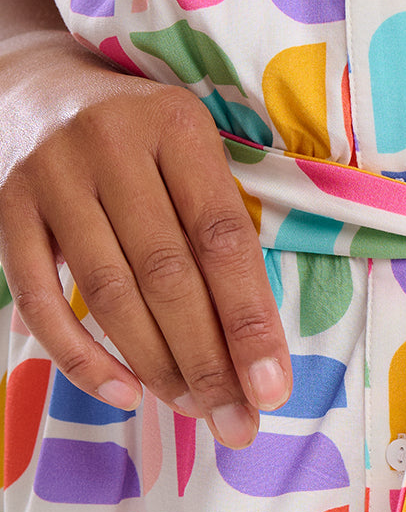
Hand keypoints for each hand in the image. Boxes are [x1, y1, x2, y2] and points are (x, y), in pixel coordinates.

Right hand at [0, 33, 290, 446]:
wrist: (35, 88)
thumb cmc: (142, 137)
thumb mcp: (191, 150)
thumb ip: (222, 226)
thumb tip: (259, 344)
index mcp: (178, 125)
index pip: (224, 239)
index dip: (250, 320)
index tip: (272, 388)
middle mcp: (112, 144)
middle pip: (168, 274)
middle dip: (208, 360)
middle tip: (237, 423)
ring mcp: (53, 176)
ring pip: (109, 292)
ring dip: (156, 364)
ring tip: (194, 409)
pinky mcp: (7, 208)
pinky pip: (40, 300)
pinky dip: (82, 356)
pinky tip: (125, 391)